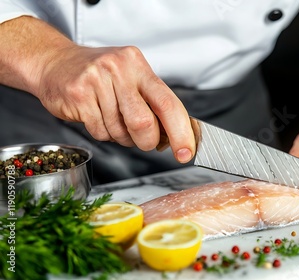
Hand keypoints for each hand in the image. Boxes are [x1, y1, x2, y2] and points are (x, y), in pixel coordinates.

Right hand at [0, 16, 194, 162]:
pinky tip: (96, 116)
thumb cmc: (99, 74)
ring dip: (121, 136)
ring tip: (112, 119)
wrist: (53, 61)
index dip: (181, 132)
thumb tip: (176, 136)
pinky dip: (103, 133)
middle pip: (144, 123)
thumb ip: (152, 102)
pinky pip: (99, 131)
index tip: (186, 152)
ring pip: (120, 131)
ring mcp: (96, 81)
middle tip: (144, 141)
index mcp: (138, 66)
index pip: (169, 104)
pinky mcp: (77, 95)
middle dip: (147, 141)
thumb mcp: (130, 77)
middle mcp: (119, 69)